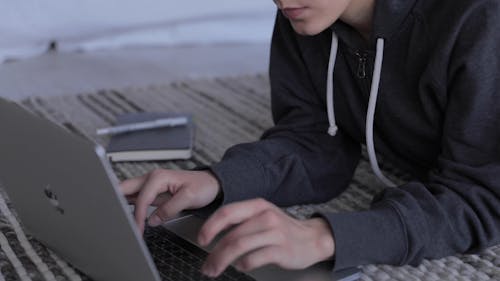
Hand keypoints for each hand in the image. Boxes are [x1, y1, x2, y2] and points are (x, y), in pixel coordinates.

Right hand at [120, 169, 219, 232]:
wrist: (210, 183)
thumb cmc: (202, 186)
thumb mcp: (189, 197)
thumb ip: (170, 208)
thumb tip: (153, 220)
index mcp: (158, 177)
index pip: (141, 198)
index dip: (138, 215)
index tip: (137, 229)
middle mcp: (151, 178)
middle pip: (125, 188)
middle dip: (116, 202)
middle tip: (114, 220)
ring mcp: (150, 185)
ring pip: (127, 193)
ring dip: (121, 206)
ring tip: (118, 222)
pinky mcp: (152, 192)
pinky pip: (135, 198)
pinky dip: (129, 208)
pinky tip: (126, 217)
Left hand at [197, 198, 334, 276]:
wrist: (313, 238)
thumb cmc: (283, 229)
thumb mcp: (263, 216)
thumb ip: (241, 221)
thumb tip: (213, 232)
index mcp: (258, 206)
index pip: (227, 212)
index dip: (210, 226)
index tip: (201, 239)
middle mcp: (266, 216)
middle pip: (232, 235)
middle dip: (214, 253)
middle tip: (206, 265)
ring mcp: (275, 233)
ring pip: (239, 246)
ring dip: (223, 260)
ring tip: (215, 269)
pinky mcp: (282, 249)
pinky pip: (255, 258)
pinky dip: (243, 264)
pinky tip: (241, 266)